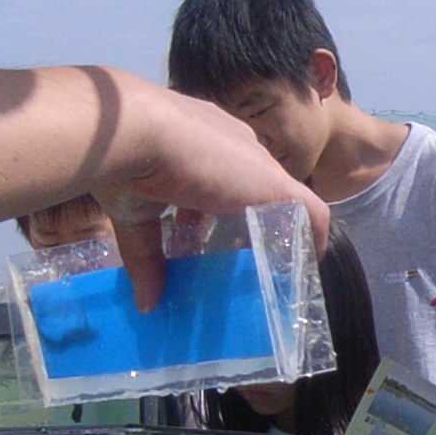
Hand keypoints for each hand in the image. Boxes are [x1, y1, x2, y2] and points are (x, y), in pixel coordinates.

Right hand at [84, 76, 327, 309]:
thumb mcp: (136, 214)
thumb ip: (147, 256)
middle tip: (242, 259)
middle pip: (252, 186)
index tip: (213, 239)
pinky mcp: (273, 182)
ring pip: (280, 197)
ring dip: (277, 230)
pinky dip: (309, 236)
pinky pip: (309, 211)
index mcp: (199, 141)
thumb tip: (145, 302)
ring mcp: (255, 161)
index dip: (221, 205)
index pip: (222, 174)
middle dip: (249, 220)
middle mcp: (232, 144)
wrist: (135, 131)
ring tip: (272, 265)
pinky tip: (304, 263)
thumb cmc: (126, 163)